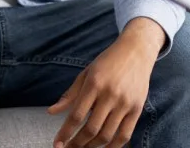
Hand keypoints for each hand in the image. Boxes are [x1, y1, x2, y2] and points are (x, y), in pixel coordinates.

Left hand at [47, 19, 162, 147]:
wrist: (136, 50)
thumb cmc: (108, 61)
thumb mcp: (86, 73)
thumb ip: (70, 94)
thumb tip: (51, 112)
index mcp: (94, 83)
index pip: (76, 115)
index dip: (65, 133)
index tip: (57, 144)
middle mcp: (110, 94)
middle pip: (91, 129)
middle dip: (77, 143)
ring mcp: (125, 103)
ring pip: (107, 135)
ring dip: (92, 147)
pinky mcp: (137, 109)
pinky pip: (125, 135)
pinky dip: (113, 147)